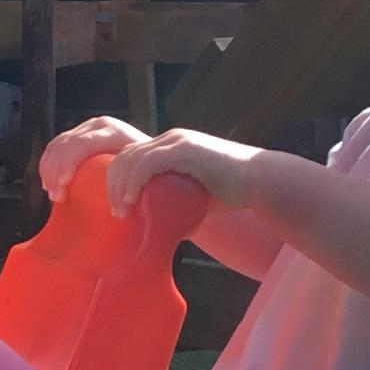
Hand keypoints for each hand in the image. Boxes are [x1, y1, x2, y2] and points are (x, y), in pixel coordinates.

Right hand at [39, 115, 144, 199]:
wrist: (154, 150)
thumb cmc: (150, 167)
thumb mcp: (143, 172)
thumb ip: (130, 179)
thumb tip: (118, 205)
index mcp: (113, 132)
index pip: (82, 144)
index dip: (68, 163)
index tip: (64, 185)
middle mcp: (98, 125)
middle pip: (65, 144)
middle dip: (55, 171)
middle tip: (56, 197)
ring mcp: (87, 127)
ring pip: (57, 145)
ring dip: (49, 170)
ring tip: (53, 193)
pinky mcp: (79, 133)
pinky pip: (56, 145)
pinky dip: (48, 164)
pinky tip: (48, 181)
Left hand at [104, 128, 263, 214]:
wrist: (259, 182)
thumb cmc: (228, 194)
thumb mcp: (190, 198)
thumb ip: (171, 204)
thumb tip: (155, 229)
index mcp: (167, 148)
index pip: (128, 156)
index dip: (114, 180)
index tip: (119, 208)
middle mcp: (169, 140)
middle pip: (123, 155)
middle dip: (110, 183)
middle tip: (116, 213)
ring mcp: (177, 142)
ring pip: (131, 157)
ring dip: (119, 186)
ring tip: (122, 211)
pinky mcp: (186, 150)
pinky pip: (148, 162)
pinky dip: (135, 181)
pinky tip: (131, 199)